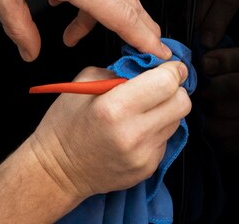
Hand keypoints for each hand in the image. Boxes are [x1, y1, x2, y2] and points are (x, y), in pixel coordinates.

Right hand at [29, 61, 190, 197]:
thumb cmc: (66, 124)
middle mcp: (132, 134)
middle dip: (174, 90)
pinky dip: (156, 130)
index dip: (172, 70)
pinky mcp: (147, 168)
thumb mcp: (85, 84)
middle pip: (182, 103)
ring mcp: (142, 155)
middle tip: (159, 86)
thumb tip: (150, 67)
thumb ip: (121, 71)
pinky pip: (166, 140)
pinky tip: (136, 131)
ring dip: (165, 110)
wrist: (57, 171)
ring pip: (177, 121)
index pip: (166, 82)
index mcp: (114, 108)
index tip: (170, 67)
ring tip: (142, 111)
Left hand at [199, 44, 238, 150]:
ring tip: (194, 98)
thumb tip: (204, 40)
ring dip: (203, 104)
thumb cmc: (227, 74)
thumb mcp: (227, 53)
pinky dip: (203, 123)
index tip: (203, 62)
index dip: (225, 59)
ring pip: (223, 109)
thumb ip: (216, 39)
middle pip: (236, 85)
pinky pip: (218, 130)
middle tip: (192, 84)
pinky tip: (199, 115)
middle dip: (209, 84)